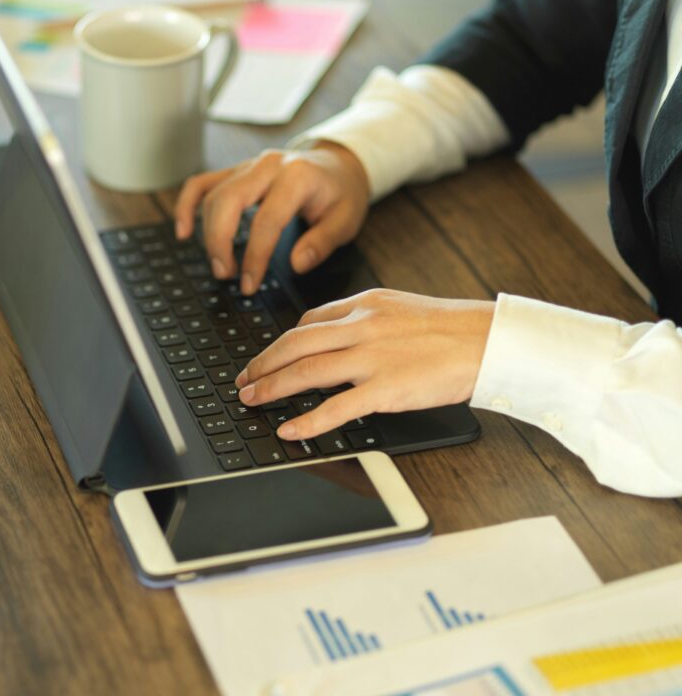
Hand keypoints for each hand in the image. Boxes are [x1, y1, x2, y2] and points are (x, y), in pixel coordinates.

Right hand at [174, 142, 369, 295]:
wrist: (339, 164)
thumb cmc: (341, 193)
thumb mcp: (345, 220)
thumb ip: (322, 243)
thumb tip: (297, 264)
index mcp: (298, 177)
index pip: (266, 220)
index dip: (254, 256)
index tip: (250, 284)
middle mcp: (269, 166)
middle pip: (228, 202)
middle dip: (220, 242)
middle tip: (225, 275)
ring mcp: (249, 165)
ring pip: (213, 195)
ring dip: (208, 234)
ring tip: (220, 266)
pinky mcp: (236, 171)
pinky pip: (202, 183)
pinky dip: (187, 205)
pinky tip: (183, 231)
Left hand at [234, 289, 495, 440]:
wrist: (489, 341)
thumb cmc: (451, 329)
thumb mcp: (400, 309)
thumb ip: (366, 320)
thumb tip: (334, 336)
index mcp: (365, 303)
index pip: (309, 321)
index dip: (282, 342)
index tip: (268, 357)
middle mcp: (362, 325)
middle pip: (295, 343)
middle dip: (262, 363)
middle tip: (242, 379)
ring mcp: (372, 357)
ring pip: (305, 371)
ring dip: (271, 387)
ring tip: (250, 399)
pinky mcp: (386, 388)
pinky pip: (336, 407)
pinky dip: (307, 420)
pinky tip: (289, 429)